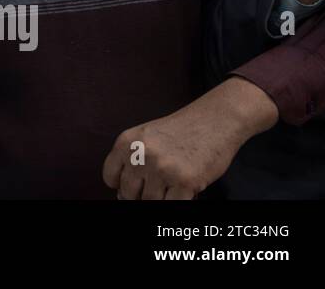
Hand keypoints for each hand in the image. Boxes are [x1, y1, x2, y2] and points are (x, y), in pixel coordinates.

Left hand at [103, 77, 277, 198]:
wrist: (214, 120)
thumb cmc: (181, 131)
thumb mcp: (146, 137)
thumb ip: (131, 160)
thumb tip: (122, 195)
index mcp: (126, 142)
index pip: (110, 177)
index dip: (121, 185)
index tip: (134, 184)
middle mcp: (140, 155)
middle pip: (128, 193)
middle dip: (141, 193)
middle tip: (157, 185)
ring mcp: (162, 169)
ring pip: (150, 202)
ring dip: (161, 197)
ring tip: (172, 183)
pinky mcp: (184, 181)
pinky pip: (171, 205)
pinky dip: (177, 200)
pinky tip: (183, 188)